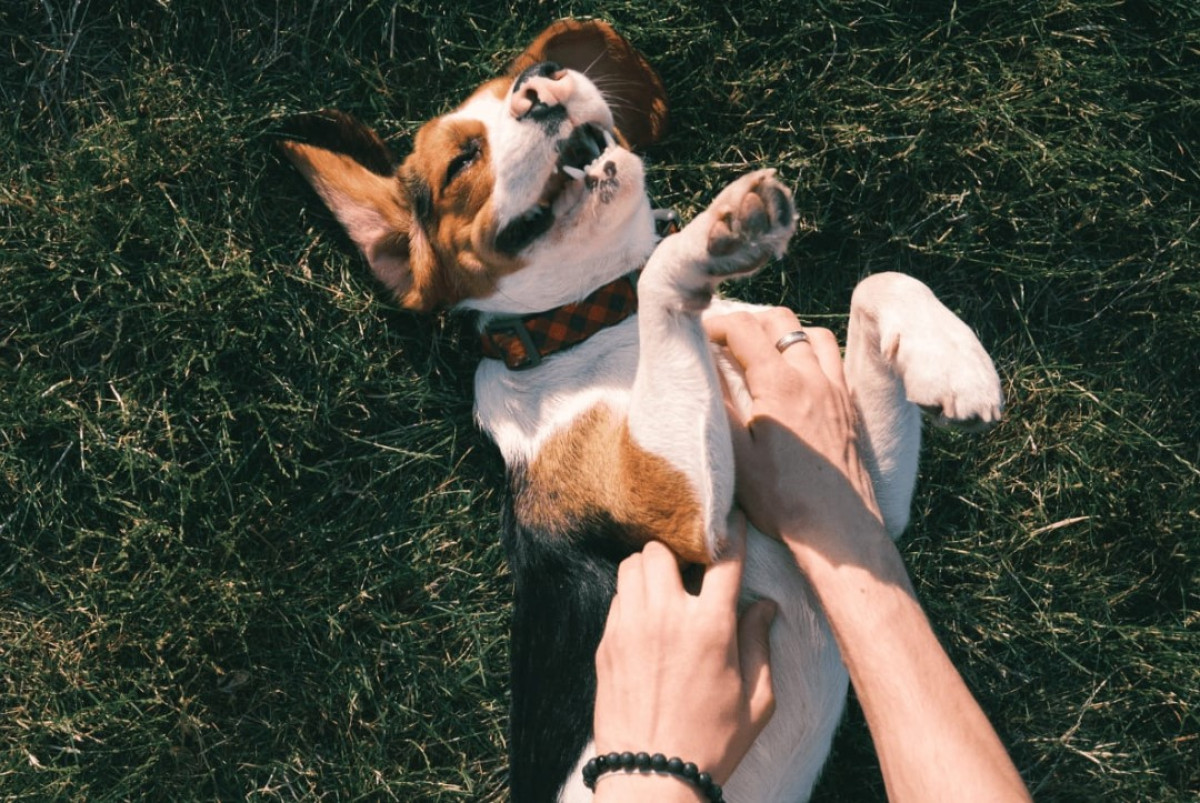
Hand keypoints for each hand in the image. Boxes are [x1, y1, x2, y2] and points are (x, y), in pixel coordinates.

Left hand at [592, 512, 776, 788]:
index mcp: (711, 628)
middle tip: (688, 568)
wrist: (651, 776)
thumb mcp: (757, 700)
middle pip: (662, 549)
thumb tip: (764, 606)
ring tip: (663, 588)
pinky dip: (630, 598)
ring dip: (648, 570)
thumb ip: (760, 644)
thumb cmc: (713, 742)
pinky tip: (644, 618)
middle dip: (676, 551)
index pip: (724, 561)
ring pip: (631, 566)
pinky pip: (615, 598)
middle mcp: (667, 617)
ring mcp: (630, 628)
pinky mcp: (606, 643)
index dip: (732, 533)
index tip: (734, 520)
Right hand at [705, 308, 885, 560]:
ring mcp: (837, 391)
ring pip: (812, 335)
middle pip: (781, 321)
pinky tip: (794, 377)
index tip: (699, 335)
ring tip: (761, 353)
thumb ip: (719, 404)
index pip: (745, 329)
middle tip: (725, 342)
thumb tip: (702, 371)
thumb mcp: (736, 454)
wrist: (837, 529)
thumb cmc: (783, 499)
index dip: (716, 324)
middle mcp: (814, 378)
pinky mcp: (849, 408)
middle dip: (749, 322)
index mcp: (781, 384)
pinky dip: (810, 354)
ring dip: (783, 334)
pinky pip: (832, 360)